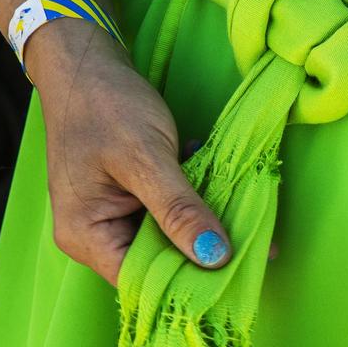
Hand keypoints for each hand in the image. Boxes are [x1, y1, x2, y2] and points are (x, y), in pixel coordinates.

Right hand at [27, 19, 230, 285]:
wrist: (88, 63)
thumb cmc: (106, 105)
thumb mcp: (146, 158)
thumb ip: (179, 209)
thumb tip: (215, 257)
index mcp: (86, 237)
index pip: (144, 281)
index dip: (190, 284)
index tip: (241, 276)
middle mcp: (96, 236)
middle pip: (160, 264)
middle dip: (207, 254)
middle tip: (261, 248)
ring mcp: (114, 216)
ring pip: (171, 237)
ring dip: (208, 225)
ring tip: (252, 219)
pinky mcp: (133, 197)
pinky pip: (171, 213)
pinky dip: (198, 202)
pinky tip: (223, 188)